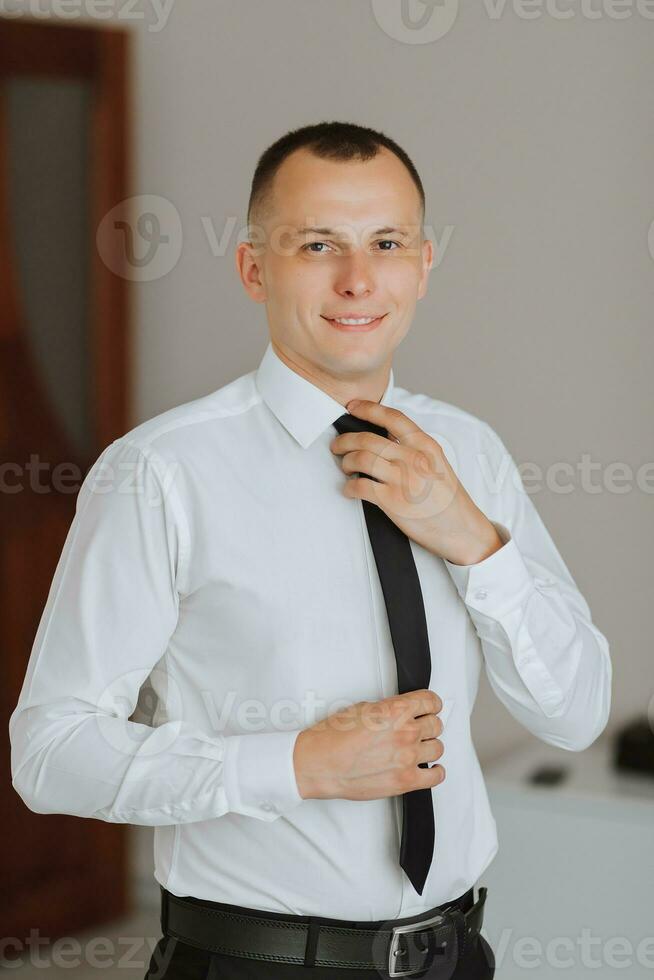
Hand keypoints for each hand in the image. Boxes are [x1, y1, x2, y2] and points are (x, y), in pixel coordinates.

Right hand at [292, 689, 444, 800]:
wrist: (320, 764)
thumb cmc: (333, 738)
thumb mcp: (362, 709)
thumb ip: (389, 709)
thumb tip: (401, 713)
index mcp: (395, 710)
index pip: (431, 701)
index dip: (432, 703)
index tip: (430, 707)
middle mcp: (405, 732)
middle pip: (436, 724)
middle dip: (428, 725)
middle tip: (420, 728)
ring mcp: (408, 757)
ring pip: (438, 748)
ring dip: (429, 747)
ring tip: (418, 749)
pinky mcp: (406, 781)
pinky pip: (436, 776)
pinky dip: (435, 772)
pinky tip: (428, 768)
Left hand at [330, 399, 503, 565]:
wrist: (462, 530)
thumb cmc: (449, 500)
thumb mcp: (437, 464)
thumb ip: (414, 450)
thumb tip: (384, 439)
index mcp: (426, 446)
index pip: (392, 417)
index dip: (368, 408)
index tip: (352, 407)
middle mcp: (413, 458)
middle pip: (367, 439)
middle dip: (345, 441)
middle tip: (338, 446)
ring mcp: (402, 479)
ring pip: (360, 459)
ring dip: (346, 462)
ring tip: (346, 468)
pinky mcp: (393, 501)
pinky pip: (360, 486)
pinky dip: (349, 487)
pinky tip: (350, 489)